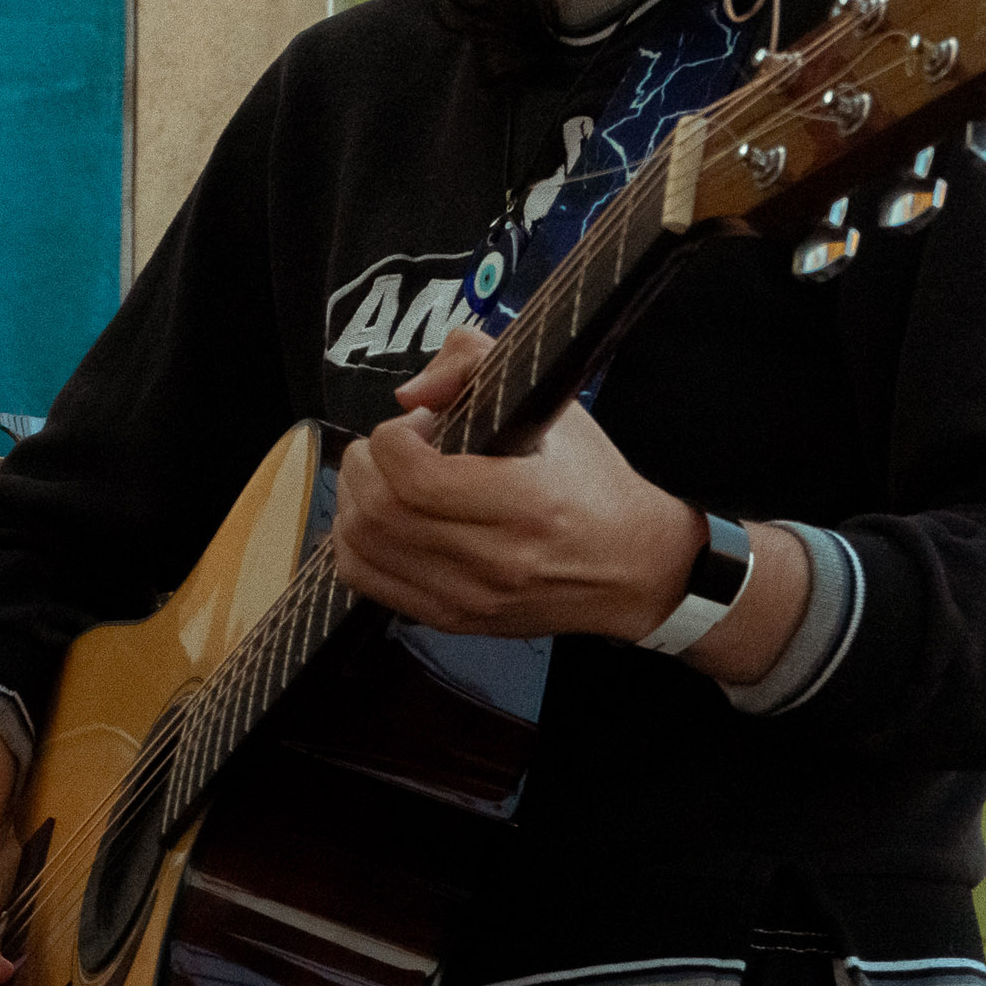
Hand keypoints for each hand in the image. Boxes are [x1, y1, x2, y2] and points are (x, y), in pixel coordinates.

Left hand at [331, 326, 698, 640]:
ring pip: (363, 550)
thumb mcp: (557, 407)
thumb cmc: (596, 487)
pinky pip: (368, 584)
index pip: (417, 479)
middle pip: (380, 513)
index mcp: (526, 505)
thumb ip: (480, 366)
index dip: (393, 438)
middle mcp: (495, 561)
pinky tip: (377, 518)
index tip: (417, 423)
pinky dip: (353, 544)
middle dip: (365, 462)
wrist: (632, 568)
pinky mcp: (453, 619)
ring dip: (354, 500)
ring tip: (383, 477)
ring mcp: (470, 598)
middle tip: (391, 444)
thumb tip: (412, 393)